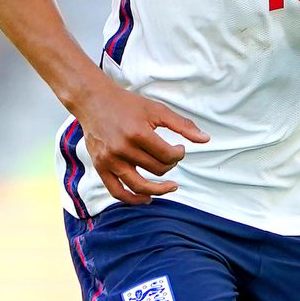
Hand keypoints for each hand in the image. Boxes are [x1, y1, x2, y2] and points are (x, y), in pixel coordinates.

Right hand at [77, 79, 208, 205]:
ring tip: (171, 187)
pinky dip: (133, 199)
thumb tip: (206, 140)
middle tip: (170, 157)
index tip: (178, 148)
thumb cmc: (128, 104)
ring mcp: (110, 160)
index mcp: (137, 133)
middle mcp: (122, 149)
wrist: (94, 101)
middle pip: (156, 169)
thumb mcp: (157, 110)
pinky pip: (117, 191)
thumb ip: (182, 125)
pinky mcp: (100, 167)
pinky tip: (147, 198)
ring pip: (139, 185)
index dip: (179, 154)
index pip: (168, 156)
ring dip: (158, 189)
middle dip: (169, 165)